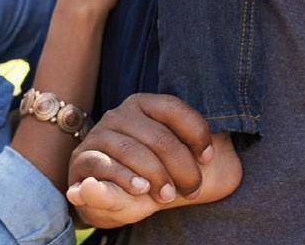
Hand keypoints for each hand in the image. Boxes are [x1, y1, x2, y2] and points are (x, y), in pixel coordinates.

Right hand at [67, 94, 228, 208]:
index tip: (207, 159)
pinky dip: (125, 179)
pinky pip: (105, 165)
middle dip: (181, 167)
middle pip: (158, 136)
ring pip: (132, 150)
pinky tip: (140, 190)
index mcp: (145, 105)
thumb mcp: (186, 161)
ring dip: (156, 176)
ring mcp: (99, 134)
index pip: (175, 109)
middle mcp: (120, 114)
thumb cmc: (158, 175)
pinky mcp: (82, 159)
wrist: (118, 200)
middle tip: (191, 189)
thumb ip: (204, 150)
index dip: (197, 134)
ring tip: (166, 195)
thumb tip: (222, 146)